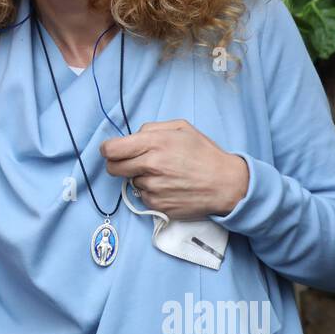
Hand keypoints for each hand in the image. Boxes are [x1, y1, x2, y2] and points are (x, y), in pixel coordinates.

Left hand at [100, 119, 248, 219]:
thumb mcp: (181, 128)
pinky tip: (169, 187)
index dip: (108, 150)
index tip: (112, 151)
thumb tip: (133, 137)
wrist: (225, 184)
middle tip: (133, 163)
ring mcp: (153, 187)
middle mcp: (150, 166)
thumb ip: (152, 128)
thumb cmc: (205, 154)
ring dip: (140, 178)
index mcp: (154, 143)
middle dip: (118, 165)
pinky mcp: (157, 205)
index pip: (111, 149)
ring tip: (164, 174)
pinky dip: (151, 192)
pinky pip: (143, 197)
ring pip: (130, 182)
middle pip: (113, 168)